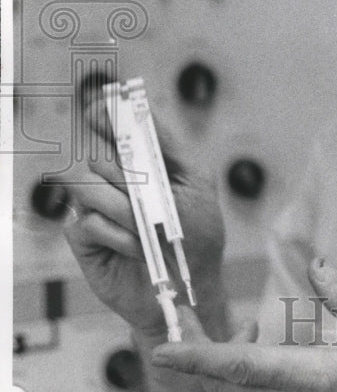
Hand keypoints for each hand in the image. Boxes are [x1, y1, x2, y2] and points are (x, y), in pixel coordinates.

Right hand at [64, 95, 225, 338]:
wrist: (190, 285)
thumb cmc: (198, 234)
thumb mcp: (196, 182)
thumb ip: (170, 145)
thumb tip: (144, 111)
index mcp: (142, 162)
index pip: (114, 128)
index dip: (106, 113)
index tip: (104, 106)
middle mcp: (114, 180)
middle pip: (102, 156)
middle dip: (128, 174)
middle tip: (150, 197)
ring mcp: (96, 207)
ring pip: (89, 184)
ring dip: (123, 206)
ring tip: (147, 229)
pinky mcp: (84, 238)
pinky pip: (88, 221)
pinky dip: (118, 234)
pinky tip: (137, 248)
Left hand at [151, 258, 336, 391]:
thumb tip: (317, 266)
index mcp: (316, 381)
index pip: (238, 366)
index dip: (194, 356)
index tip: (163, 348)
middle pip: (225, 385)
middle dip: (207, 353)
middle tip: (222, 323)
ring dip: (239, 372)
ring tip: (276, 347)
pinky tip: (293, 384)